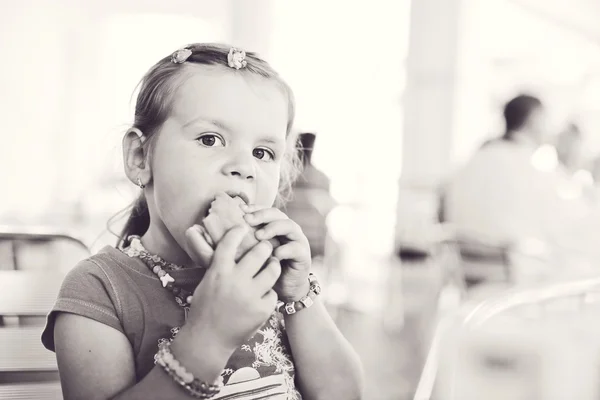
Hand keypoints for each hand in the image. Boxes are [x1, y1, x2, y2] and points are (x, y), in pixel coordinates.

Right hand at [182, 225, 280, 352]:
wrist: (208, 339)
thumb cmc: (204, 308)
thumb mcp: (207, 282)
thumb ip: (219, 265)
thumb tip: (229, 245)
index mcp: (218, 271)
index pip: (230, 242)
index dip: (237, 231)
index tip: (243, 227)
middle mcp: (235, 280)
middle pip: (259, 252)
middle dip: (265, 247)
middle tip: (266, 247)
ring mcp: (250, 295)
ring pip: (272, 270)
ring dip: (273, 266)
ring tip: (272, 266)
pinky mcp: (262, 309)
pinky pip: (272, 293)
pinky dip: (268, 293)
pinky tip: (263, 295)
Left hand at [243, 206, 310, 301]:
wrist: (285, 288)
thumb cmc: (265, 269)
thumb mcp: (253, 253)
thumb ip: (245, 241)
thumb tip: (225, 231)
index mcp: (275, 225)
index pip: (265, 210)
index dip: (254, 208)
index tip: (240, 209)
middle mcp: (288, 229)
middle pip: (277, 214)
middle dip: (262, 215)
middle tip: (248, 220)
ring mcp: (297, 240)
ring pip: (288, 226)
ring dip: (273, 228)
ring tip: (259, 235)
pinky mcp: (303, 254)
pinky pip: (295, 247)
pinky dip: (284, 249)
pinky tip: (274, 254)